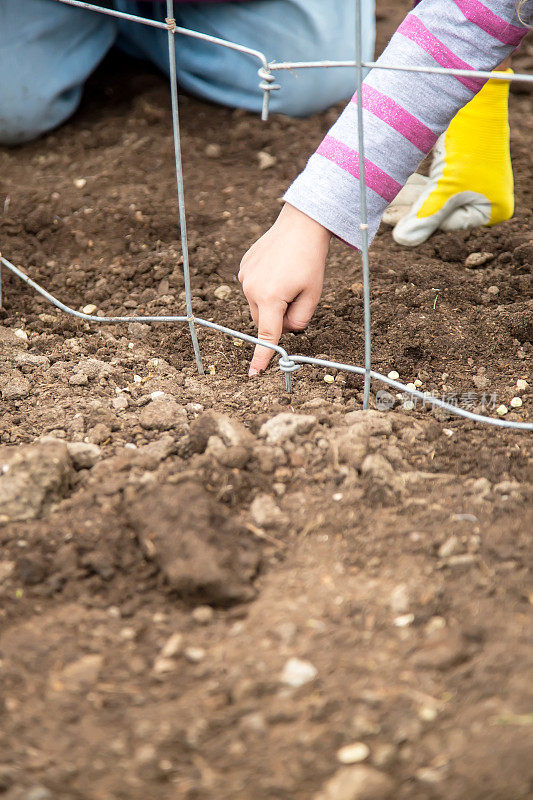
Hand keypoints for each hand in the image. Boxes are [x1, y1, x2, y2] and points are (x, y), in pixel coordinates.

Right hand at [238, 203, 330, 374]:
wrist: (300, 225)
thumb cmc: (310, 260)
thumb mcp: (312, 295)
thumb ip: (299, 320)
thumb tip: (284, 331)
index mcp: (270, 298)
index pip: (267, 336)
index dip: (262, 357)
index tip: (254, 374)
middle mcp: (251, 290)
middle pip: (263, 321)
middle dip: (278, 319)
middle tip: (297, 299)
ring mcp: (244, 277)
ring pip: (257, 306)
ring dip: (271, 302)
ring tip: (288, 279)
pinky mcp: (243, 268)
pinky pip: (253, 288)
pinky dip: (265, 287)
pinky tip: (278, 269)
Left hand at [382, 69, 513, 245]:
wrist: (478, 95)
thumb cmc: (469, 141)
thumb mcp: (445, 185)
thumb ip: (424, 215)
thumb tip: (402, 241)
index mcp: (491, 209)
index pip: (445, 224)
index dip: (416, 222)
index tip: (387, 220)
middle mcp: (484, 198)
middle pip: (437, 211)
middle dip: (408, 209)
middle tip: (380, 211)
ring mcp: (471, 182)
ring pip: (432, 196)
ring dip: (406, 197)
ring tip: (381, 200)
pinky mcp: (458, 167)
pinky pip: (432, 183)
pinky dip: (413, 185)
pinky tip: (392, 187)